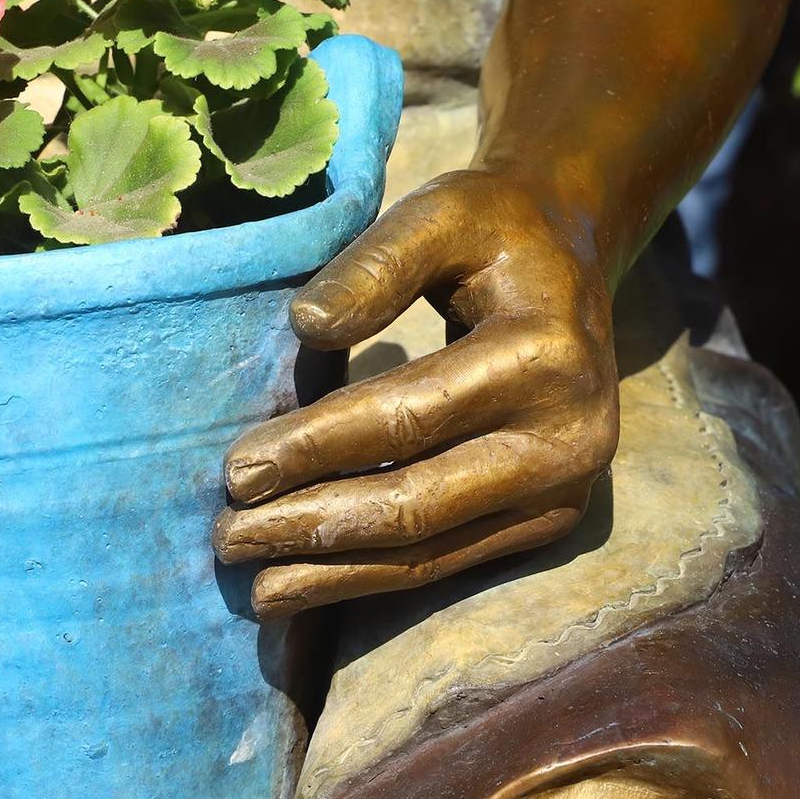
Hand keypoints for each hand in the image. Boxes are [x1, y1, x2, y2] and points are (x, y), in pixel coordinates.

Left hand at [212, 170, 618, 617]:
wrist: (572, 261)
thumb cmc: (495, 231)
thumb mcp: (442, 214)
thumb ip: (376, 265)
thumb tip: (305, 326)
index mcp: (547, 355)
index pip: (410, 415)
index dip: (318, 446)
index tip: (237, 468)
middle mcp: (570, 438)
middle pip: (418, 502)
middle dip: (313, 524)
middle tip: (226, 534)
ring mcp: (565, 492)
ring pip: (430, 551)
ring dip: (334, 572)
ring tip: (253, 584)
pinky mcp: (549, 522)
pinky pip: (448, 560)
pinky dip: (371, 577)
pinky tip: (305, 583)